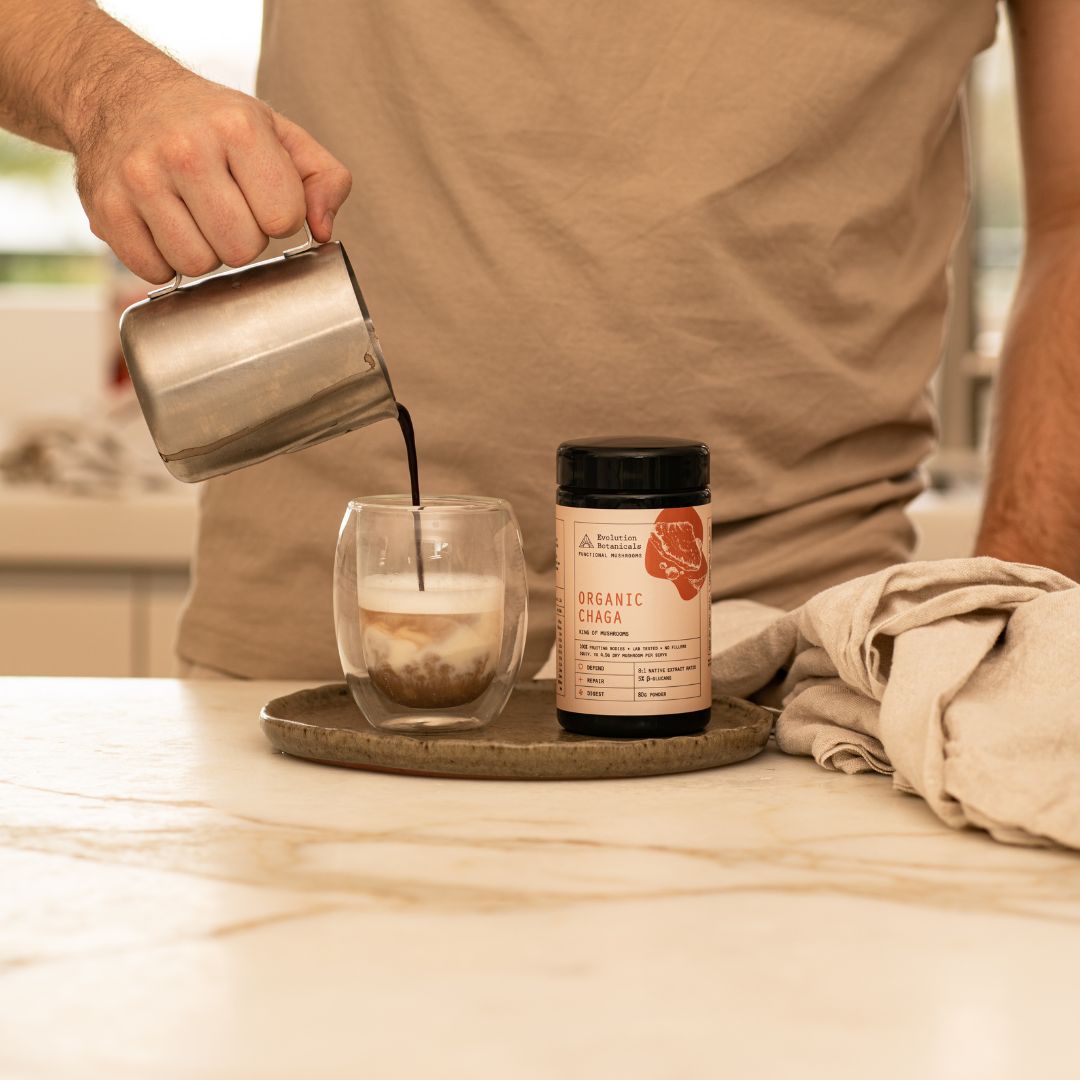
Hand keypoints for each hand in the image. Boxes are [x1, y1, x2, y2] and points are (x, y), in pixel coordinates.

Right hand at [72, 71, 351, 283]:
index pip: (283, 219)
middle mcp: (185, 149)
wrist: (123, 93)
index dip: (278, 217)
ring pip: (197, 266)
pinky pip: (153, 272)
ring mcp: (139, 178)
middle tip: (225, 209)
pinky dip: (163, 261)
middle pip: (241, 250)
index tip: (259, 197)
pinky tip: (163, 227)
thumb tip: (323, 232)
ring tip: (194, 217)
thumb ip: (324, 180)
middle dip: (242, 239)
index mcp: (238, 128)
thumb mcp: (279, 133)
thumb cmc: (213, 124)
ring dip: (204, 253)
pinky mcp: (106, 207)